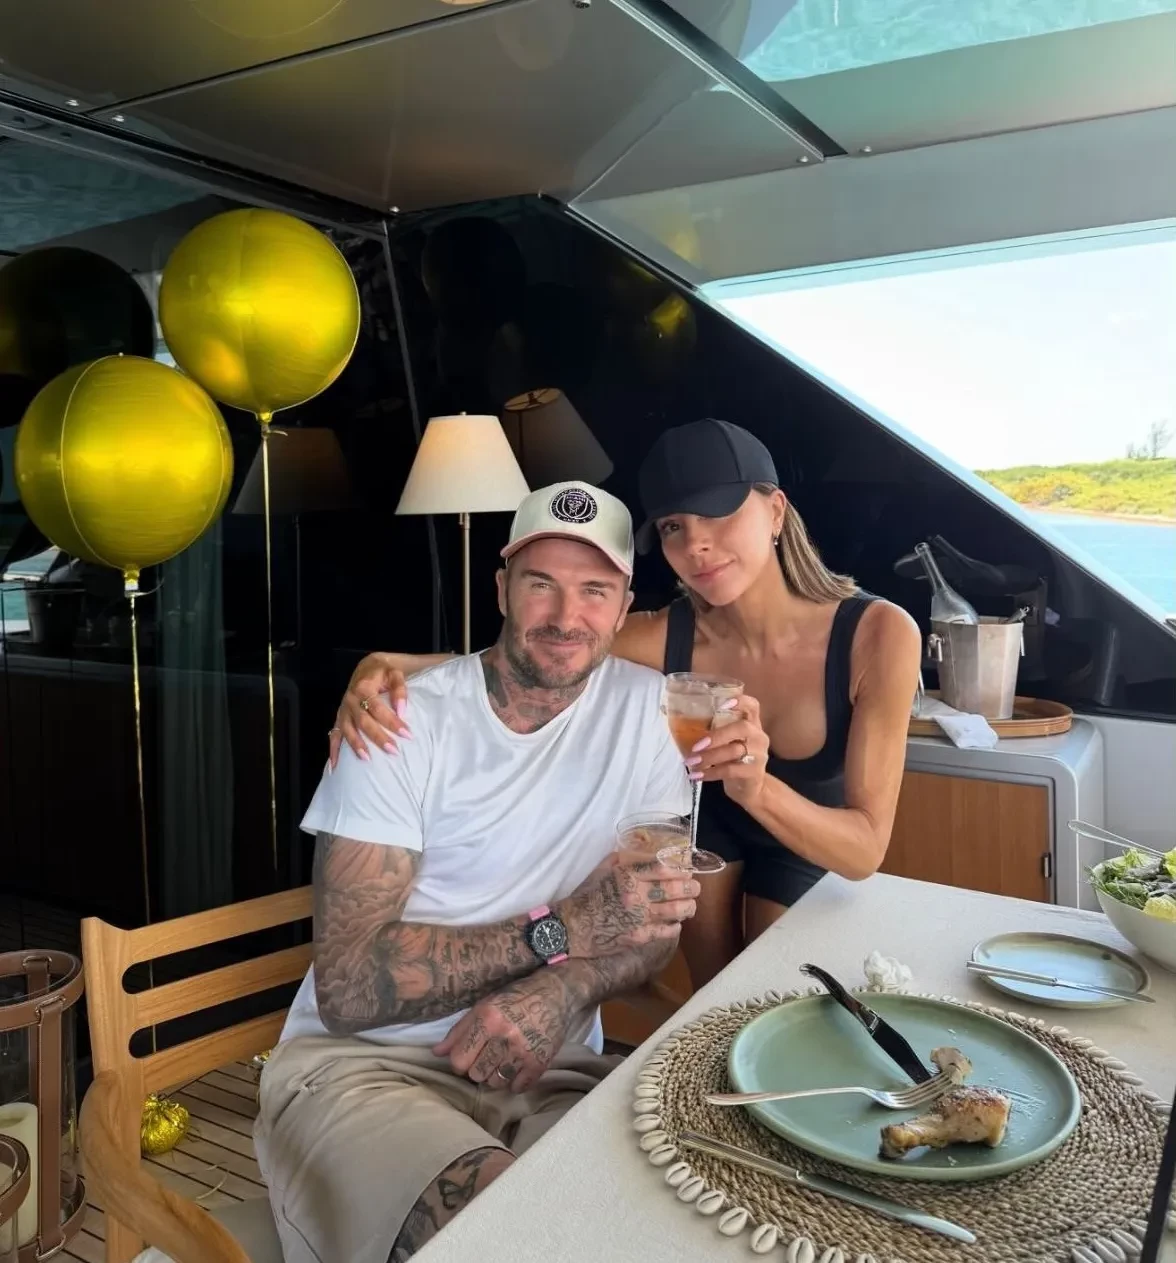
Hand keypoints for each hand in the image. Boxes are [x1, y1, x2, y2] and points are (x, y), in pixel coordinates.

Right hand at [328, 653, 410, 766]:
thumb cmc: (384, 671)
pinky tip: (335, 766)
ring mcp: (343, 710)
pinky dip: (333, 750)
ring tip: (367, 760)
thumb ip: (399, 689)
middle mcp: (350, 700)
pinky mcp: (340, 718)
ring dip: (356, 745)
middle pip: (363, 721)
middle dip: (378, 737)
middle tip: (393, 751)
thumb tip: (402, 710)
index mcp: (363, 688)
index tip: (407, 734)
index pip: (377, 707)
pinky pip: (334, 735)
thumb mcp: (395, 673)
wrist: (367, 667)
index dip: (392, 721)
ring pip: (347, 730)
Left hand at [434, 969, 575, 1092]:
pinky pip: (518, 1087)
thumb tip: (436, 1053)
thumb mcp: (484, 1005)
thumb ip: (459, 1030)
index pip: (458, 1060)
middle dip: (478, 1068)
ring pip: (495, 1083)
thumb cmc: (516, 997)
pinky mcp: (540, 1062)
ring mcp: (523, 1050)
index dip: (460, 1061)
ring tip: (504, 1060)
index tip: (468, 1056)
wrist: (556, 993)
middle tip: (489, 1056)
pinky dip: (516, 1081)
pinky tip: (518, 1066)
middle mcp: (504, 1035)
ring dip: (496, 1075)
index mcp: (487, 1018)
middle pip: (475, 1075)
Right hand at [554, 852, 698, 958]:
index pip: (664, 868)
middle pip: (675, 889)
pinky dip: (676, 926)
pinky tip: (676, 922)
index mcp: (628, 875)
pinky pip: (667, 931)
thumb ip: (628, 858)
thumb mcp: (604, 868)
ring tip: (690, 905)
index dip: (681, 869)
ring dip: (688, 907)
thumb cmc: (589, 894)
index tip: (687, 870)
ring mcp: (640, 918)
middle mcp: (637, 895)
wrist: (573, 927)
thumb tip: (651, 852)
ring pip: (676, 911)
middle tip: (695, 888)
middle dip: (691, 888)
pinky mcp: (640, 937)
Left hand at [687, 693, 769, 805]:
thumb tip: (685, 725)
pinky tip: (697, 775)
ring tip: (691, 762)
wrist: (750, 789)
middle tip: (696, 745)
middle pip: (742, 727)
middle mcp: (758, 736)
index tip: (722, 704)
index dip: (740, 701)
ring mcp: (759, 755)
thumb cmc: (734, 760)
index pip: (753, 706)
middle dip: (717, 735)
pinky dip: (711, 772)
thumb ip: (717, 731)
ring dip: (709, 756)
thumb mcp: (729, 742)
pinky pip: (730, 770)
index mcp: (752, 724)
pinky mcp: (754, 772)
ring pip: (734, 751)